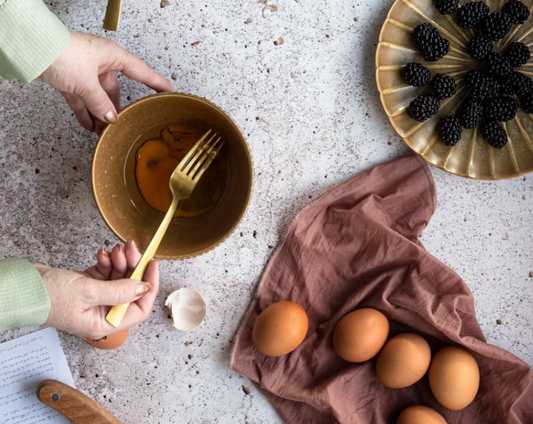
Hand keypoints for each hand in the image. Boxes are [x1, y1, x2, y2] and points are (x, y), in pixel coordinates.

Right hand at [37, 240, 158, 338]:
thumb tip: (144, 287)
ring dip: (120, 261)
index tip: (152, 265)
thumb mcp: (88, 292)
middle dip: (133, 267)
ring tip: (115, 249)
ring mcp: (95, 298)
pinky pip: (106, 272)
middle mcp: (101, 312)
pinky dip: (107, 262)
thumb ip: (119, 290)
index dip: (149, 286)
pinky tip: (102, 254)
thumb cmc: (47, 297)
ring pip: (119, 277)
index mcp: (104, 323)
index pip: (139, 308)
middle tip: (131, 249)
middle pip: (130, 289)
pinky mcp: (87, 285)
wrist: (20, 287)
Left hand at [38, 31, 174, 133]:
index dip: (157, 83)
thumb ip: (101, 104)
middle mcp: (101, 63)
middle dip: (117, 110)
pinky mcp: (70, 79)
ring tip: (104, 133)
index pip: (142, 72)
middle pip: (116, 91)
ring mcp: (85, 71)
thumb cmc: (61, 54)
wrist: (32, 49)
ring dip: (100, 115)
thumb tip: (111, 119)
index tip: (170, 92)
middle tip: (124, 126)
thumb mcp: (87, 84)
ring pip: (98, 98)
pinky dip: (85, 113)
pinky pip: (83, 99)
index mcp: (112, 56)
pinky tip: (89, 126)